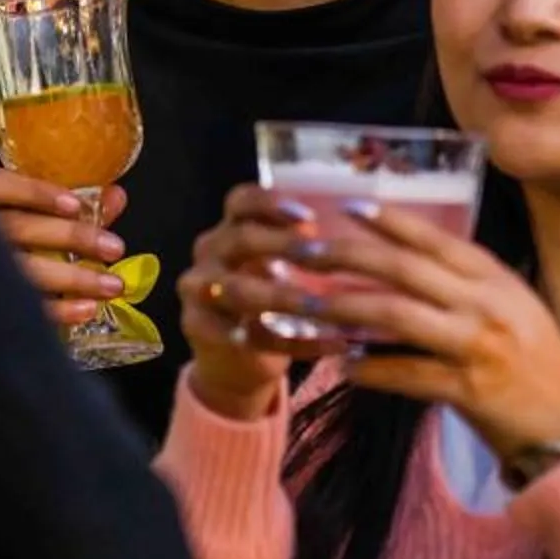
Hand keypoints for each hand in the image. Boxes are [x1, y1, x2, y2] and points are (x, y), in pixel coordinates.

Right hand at [0, 169, 132, 327]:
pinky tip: (87, 308)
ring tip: (112, 285)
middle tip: (114, 248)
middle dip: (71, 237)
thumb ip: (75, 206)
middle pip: (19, 229)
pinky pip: (23, 308)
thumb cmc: (13, 240)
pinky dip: (58, 310)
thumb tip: (115, 196)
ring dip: (74, 278)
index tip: (76, 205)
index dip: (35, 193)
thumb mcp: (36, 215)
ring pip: (23, 271)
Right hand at [177, 185, 353, 423]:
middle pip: (240, 239)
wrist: (230, 357)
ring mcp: (198, 290)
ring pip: (237, 289)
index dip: (273, 204)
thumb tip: (362, 236)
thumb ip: (304, 249)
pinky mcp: (198, 326)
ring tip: (321, 305)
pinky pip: (246, 335)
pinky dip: (292, 343)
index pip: (241, 201)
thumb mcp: (277, 267)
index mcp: (231, 228)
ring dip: (283, 296)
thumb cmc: (267, 299)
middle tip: (320, 256)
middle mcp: (209, 252)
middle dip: (282, 245)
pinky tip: (330, 345)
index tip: (311, 217)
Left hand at [291, 204, 559, 462]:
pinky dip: (370, 369)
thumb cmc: (537, 363)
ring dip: (343, 308)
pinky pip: (406, 373)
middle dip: (346, 256)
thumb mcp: (511, 307)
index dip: (388, 220)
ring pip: (396, 315)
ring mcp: (478, 347)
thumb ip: (465, 283)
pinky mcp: (469, 391)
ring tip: (304, 307)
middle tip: (301, 253)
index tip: (345, 206)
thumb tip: (402, 259)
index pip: (434, 239)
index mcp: (495, 279)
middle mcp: (487, 305)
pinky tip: (343, 366)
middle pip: (403, 269)